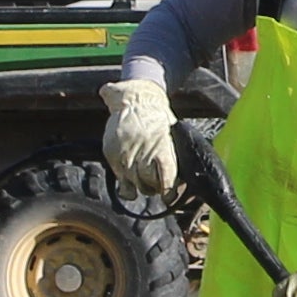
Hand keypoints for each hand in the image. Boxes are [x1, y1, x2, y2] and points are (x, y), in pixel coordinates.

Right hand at [103, 78, 179, 203]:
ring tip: (144, 182)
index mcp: (162, 146)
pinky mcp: (112, 155)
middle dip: (154, 188)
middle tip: (157, 187)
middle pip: (149, 184)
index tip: (169, 196)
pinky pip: (120, 179)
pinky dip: (126, 186)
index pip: (166, 177)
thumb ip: (173, 156)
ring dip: (141, 187)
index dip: (168, 191)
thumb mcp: (172, 133)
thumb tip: (183, 177)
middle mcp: (143, 151)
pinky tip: (130, 184)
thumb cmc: (157, 118)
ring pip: (134, 185)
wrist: (135, 99)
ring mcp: (126, 154)